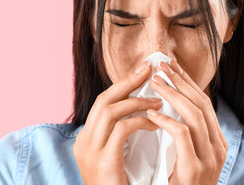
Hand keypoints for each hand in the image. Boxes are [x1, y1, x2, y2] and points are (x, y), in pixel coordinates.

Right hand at [73, 60, 161, 184]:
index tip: (143, 70)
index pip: (104, 102)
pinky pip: (121, 129)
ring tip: (158, 100)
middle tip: (150, 69)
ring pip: (110, 111)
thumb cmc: (123, 184)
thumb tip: (145, 108)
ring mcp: (90, 152)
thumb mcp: (120, 155)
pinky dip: (139, 121)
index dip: (123, 84)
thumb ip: (125, 133)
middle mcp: (84, 141)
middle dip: (128, 82)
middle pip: (104, 100)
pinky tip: (154, 123)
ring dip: (136, 101)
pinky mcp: (102, 162)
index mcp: (88, 138)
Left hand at [147, 60, 228, 184]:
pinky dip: (167, 121)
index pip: (204, 103)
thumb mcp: (185, 154)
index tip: (172, 66)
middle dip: (181, 81)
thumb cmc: (178, 182)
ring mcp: (210, 158)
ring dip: (173, 95)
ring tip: (155, 82)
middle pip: (201, 104)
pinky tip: (152, 114)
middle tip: (162, 65)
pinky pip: (182, 136)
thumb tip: (168, 105)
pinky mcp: (196, 169)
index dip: (188, 82)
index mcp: (217, 141)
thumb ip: (183, 133)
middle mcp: (219, 146)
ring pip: (194, 115)